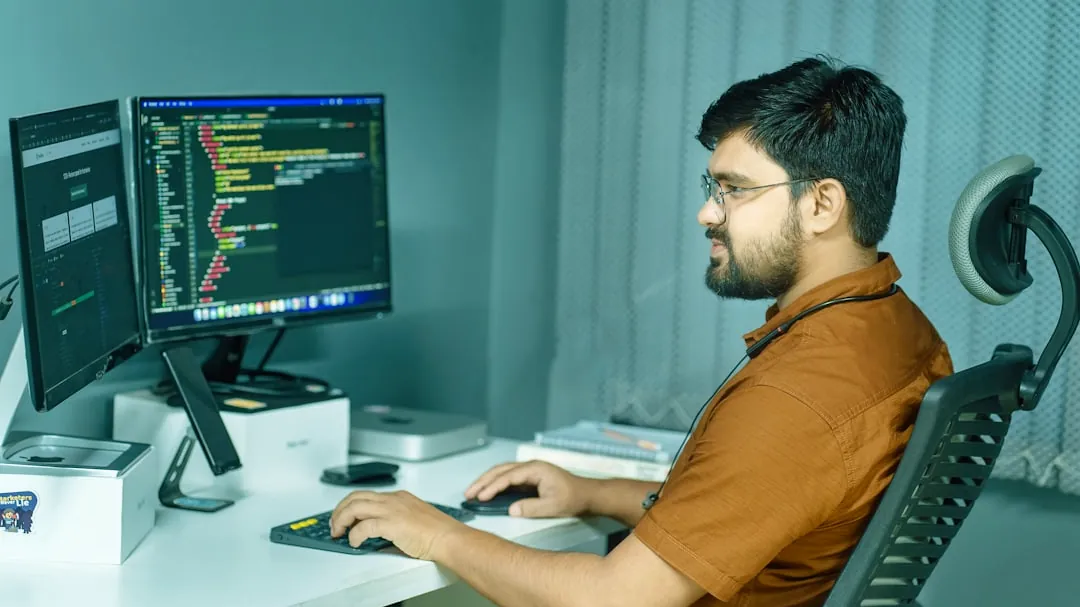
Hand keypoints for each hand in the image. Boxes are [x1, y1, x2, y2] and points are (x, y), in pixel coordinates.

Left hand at [329, 490, 463, 559]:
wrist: (449, 538)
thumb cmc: (437, 532)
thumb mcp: (413, 519)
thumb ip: (394, 520)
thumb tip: (376, 531)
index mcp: (398, 497)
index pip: (366, 495)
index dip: (350, 506)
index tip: (344, 517)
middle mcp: (393, 500)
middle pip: (355, 497)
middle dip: (340, 511)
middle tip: (335, 525)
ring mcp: (392, 510)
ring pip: (355, 507)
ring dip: (342, 520)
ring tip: (338, 532)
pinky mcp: (392, 523)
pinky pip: (364, 526)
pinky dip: (355, 535)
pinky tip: (354, 542)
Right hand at [464, 460, 592, 517]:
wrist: (587, 494)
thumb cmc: (573, 498)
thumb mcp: (553, 506)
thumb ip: (531, 508)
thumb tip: (511, 509)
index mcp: (535, 469)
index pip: (508, 476)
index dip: (492, 486)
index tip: (481, 497)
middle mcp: (530, 467)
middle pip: (501, 470)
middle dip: (483, 481)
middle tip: (468, 493)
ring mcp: (530, 471)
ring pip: (502, 472)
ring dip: (487, 481)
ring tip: (473, 492)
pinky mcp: (530, 478)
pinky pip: (508, 478)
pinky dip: (496, 484)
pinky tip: (488, 492)